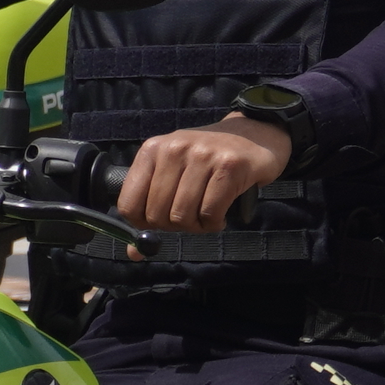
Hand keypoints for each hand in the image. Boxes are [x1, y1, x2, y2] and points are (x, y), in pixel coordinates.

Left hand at [116, 115, 291, 235]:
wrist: (255, 132)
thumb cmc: (209, 158)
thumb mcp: (174, 172)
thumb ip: (150, 206)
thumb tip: (134, 252)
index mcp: (152, 150)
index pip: (129, 204)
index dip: (143, 223)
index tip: (160, 222)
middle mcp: (174, 149)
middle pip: (156, 214)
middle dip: (174, 226)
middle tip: (190, 218)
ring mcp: (202, 155)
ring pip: (182, 215)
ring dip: (196, 226)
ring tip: (207, 215)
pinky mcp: (230, 165)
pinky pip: (210, 213)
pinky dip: (214, 223)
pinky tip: (220, 215)